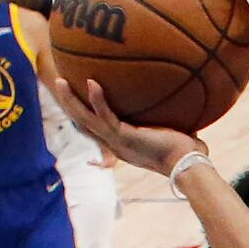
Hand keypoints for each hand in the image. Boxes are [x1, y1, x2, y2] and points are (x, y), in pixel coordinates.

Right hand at [52, 75, 205, 176]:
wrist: (189, 167)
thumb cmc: (188, 153)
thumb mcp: (172, 132)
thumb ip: (169, 118)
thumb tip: (182, 99)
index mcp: (121, 144)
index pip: (95, 129)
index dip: (82, 114)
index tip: (75, 97)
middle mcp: (114, 144)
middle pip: (82, 123)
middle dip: (68, 104)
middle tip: (59, 83)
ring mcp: (116, 141)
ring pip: (84, 120)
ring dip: (70, 100)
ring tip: (60, 80)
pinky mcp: (124, 137)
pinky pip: (105, 116)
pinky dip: (98, 99)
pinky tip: (92, 82)